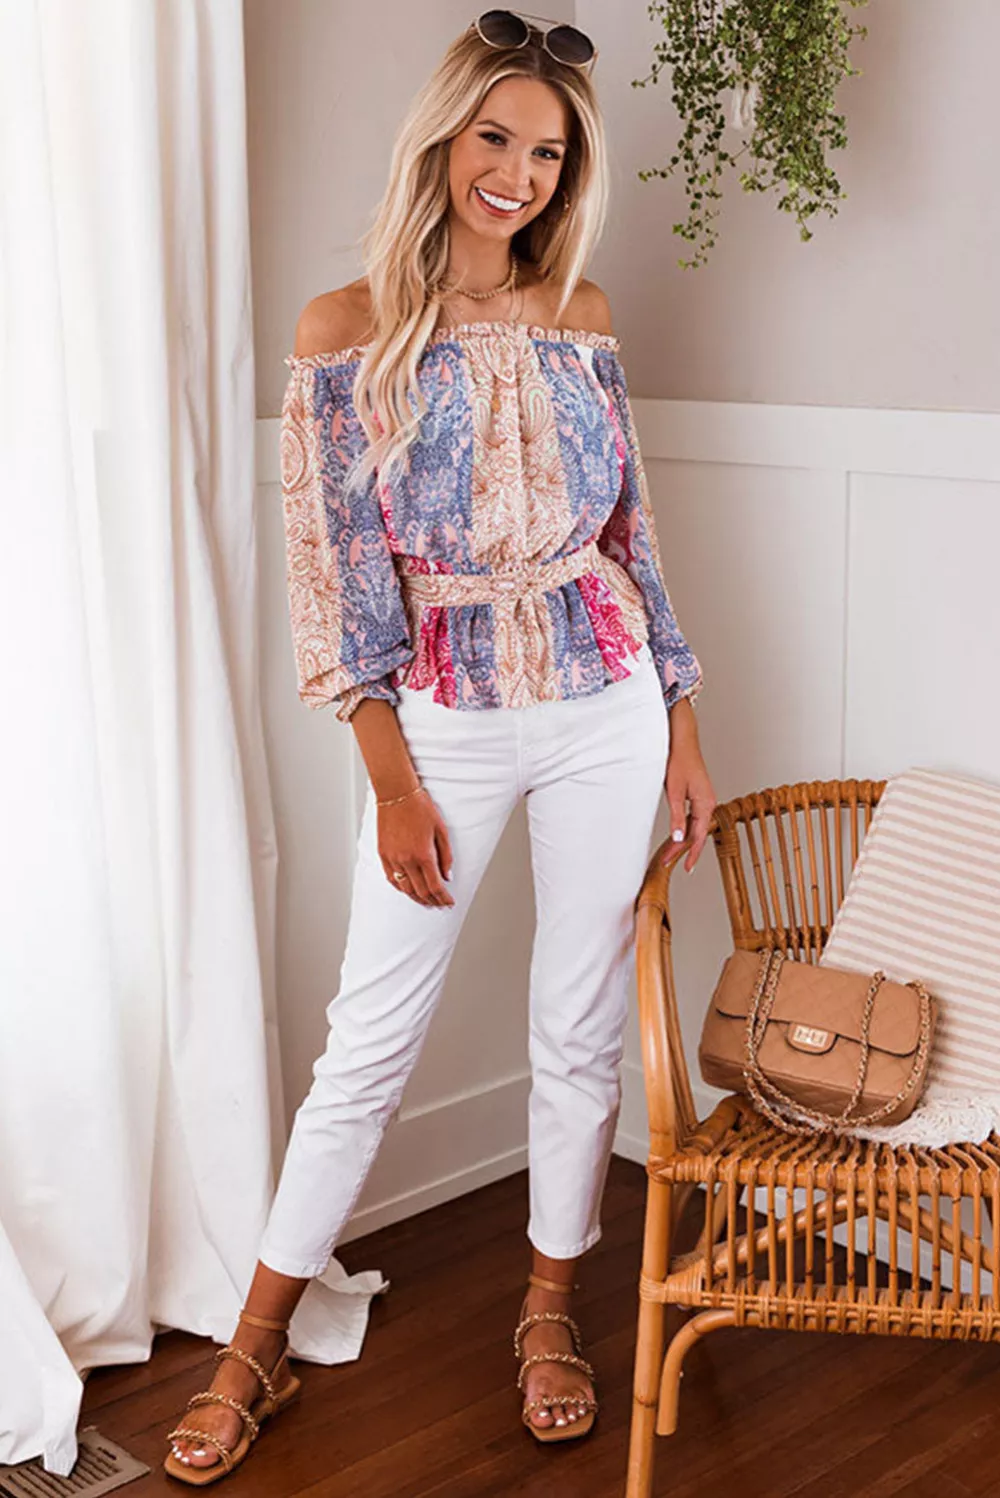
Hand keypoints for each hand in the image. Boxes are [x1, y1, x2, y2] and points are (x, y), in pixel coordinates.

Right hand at [378, 789, 454, 907]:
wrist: (396, 794)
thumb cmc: (420, 807)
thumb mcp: (441, 830)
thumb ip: (445, 856)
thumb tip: (447, 876)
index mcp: (423, 854)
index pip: (435, 886)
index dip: (443, 898)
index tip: (449, 902)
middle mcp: (407, 860)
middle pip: (421, 891)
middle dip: (433, 901)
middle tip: (441, 905)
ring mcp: (393, 859)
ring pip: (405, 889)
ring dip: (417, 898)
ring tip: (427, 902)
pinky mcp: (383, 855)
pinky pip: (392, 879)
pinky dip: (402, 888)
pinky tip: (408, 890)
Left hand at [664, 701, 715, 872]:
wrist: (681, 739)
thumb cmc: (678, 761)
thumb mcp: (674, 792)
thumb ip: (677, 816)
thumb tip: (679, 838)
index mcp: (706, 803)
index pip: (699, 836)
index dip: (691, 853)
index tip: (686, 867)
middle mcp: (708, 802)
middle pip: (698, 833)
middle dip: (684, 850)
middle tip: (669, 863)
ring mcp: (704, 799)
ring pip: (696, 826)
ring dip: (684, 840)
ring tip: (671, 854)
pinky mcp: (697, 795)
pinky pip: (694, 817)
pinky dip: (686, 828)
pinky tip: (678, 835)